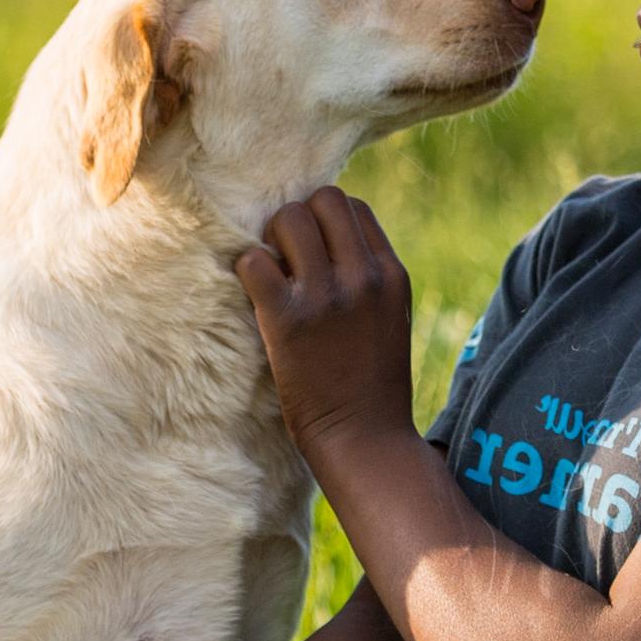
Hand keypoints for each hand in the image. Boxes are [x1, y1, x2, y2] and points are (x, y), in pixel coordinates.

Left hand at [237, 189, 415, 454]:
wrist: (364, 440)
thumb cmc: (372, 383)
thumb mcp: (390, 317)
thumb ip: (368, 276)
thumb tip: (329, 238)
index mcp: (391, 274)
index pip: (354, 208)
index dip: (327, 221)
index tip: (314, 250)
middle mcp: (363, 277)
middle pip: (323, 200)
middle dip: (299, 220)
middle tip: (287, 256)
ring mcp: (326, 296)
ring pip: (288, 219)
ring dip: (271, 239)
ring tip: (272, 273)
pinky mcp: (287, 319)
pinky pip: (255, 261)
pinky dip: (248, 268)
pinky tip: (256, 294)